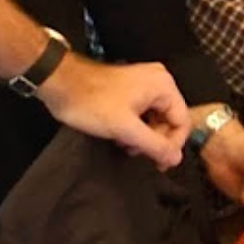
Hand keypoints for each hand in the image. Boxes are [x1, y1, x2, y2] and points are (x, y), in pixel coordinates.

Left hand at [38, 57, 189, 167]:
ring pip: (155, 120)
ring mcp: (143, 85)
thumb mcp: (126, 129)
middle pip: (169, 121)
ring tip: (125, 143)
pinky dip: (134, 128)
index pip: (182, 122)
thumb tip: (175, 158)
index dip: (172, 145)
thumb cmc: (89, 100)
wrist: (61, 84)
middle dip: (154, 140)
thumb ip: (155, 145)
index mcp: (163, 86)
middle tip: (136, 152)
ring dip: (143, 136)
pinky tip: (120, 136)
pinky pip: (143, 114)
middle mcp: (157, 81)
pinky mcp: (130, 90)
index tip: (160, 162)